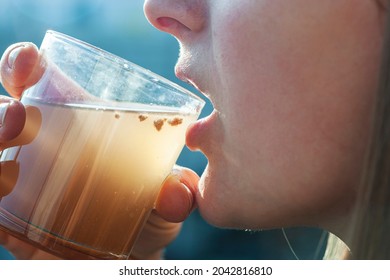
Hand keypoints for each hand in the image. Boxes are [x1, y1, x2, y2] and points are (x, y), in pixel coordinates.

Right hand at [0, 43, 197, 258]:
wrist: (130, 252)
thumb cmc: (145, 211)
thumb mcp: (164, 197)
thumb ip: (174, 192)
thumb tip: (177, 195)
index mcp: (80, 124)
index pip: (41, 83)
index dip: (25, 65)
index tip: (32, 59)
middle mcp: (46, 146)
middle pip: (6, 115)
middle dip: (2, 111)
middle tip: (19, 116)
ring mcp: (25, 182)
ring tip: (9, 156)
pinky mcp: (14, 220)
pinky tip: (5, 208)